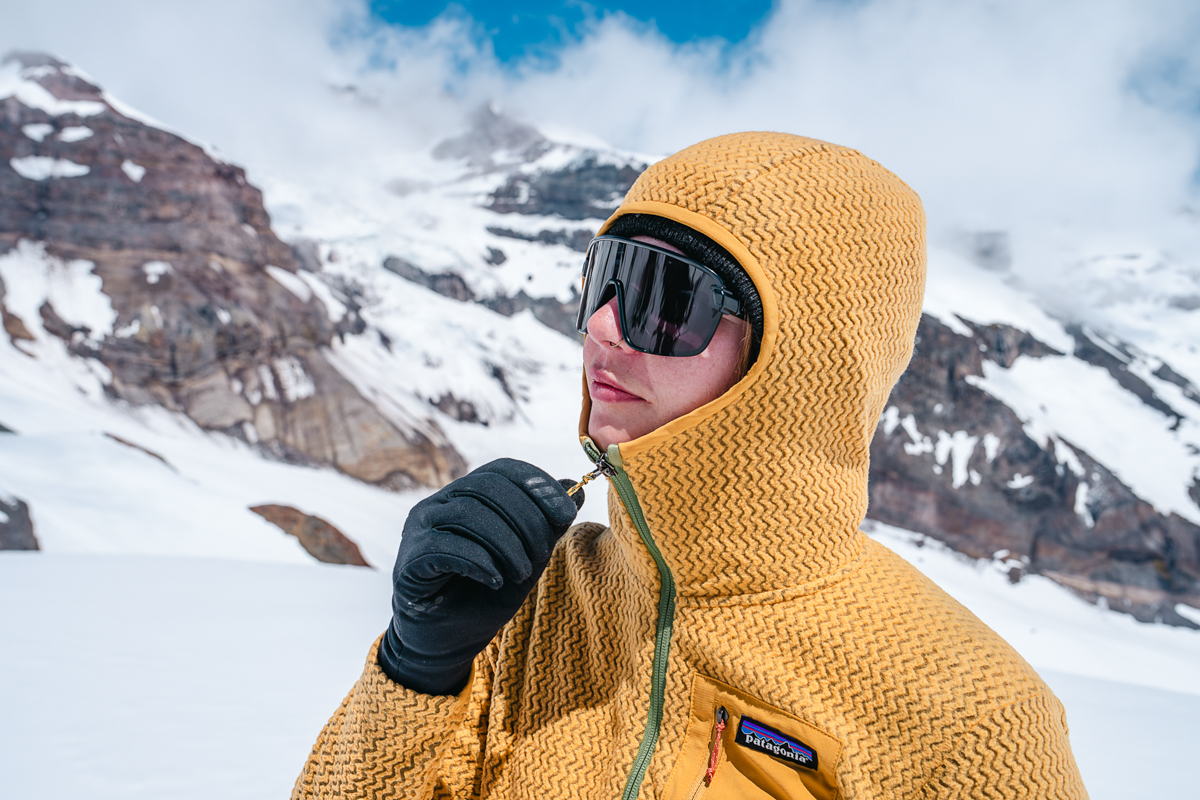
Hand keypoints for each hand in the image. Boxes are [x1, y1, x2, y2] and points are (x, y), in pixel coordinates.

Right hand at [378, 458, 581, 693]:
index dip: (537, 485)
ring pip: (468, 513)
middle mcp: (440, 503)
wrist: (449, 642)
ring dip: (506, 544)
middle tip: (540, 555)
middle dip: (526, 519)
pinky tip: (495, 581)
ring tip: (521, 573)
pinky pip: (445, 546)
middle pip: (487, 487)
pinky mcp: (409, 559)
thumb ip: (547, 525)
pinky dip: (479, 562)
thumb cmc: (486, 596)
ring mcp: (420, 528)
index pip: (502, 470)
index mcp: (467, 495)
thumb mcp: (528, 558)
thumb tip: (575, 490)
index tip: (566, 513)